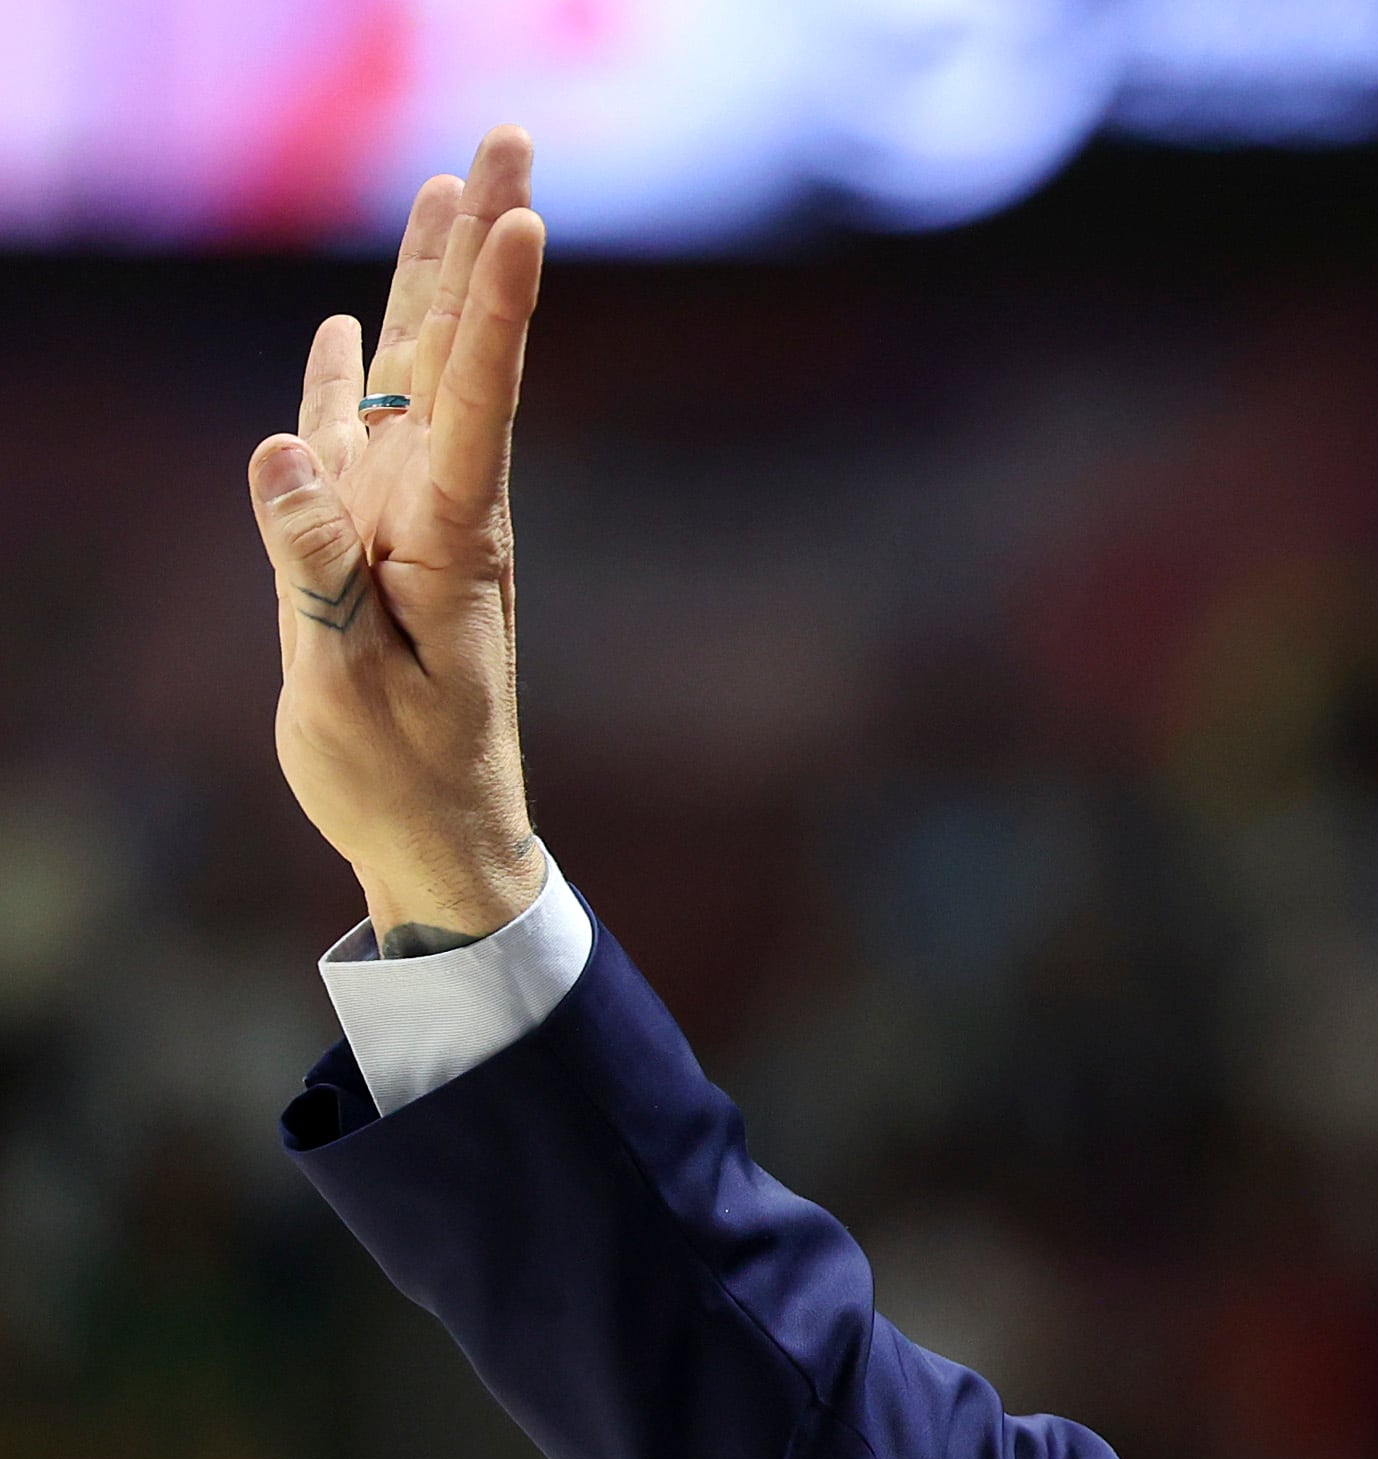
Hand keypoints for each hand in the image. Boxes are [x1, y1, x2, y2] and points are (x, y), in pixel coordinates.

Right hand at [247, 127, 549, 944]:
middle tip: (509, 137)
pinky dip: (352, 375)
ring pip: (420, 375)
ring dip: (434, 278)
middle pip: (462, 350)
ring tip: (450, 185)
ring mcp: (405, 522)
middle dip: (481, 241)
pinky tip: (352, 322)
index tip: (530, 218)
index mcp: (450, 542)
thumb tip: (283, 454)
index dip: (501, 306)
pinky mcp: (371, 548)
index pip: (479, 401)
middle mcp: (441, 510)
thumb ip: (313, 573)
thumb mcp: (348, 685)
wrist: (433, 838)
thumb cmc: (400, 777)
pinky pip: (359, 440)